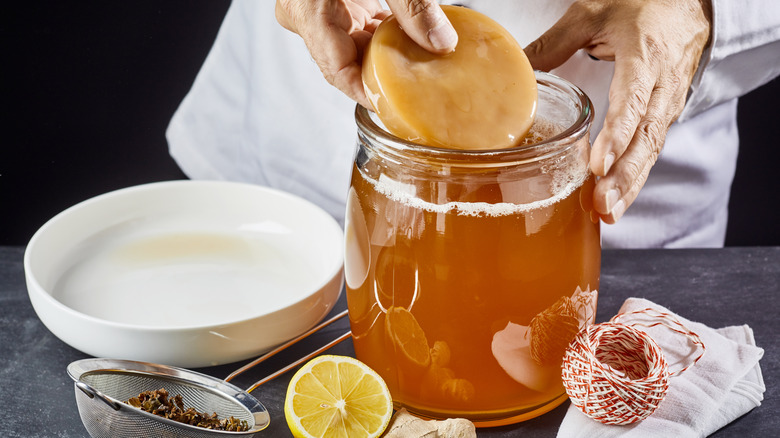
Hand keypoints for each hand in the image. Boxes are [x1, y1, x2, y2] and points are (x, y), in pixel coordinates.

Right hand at [275, 0, 457, 108]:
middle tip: (423, 87)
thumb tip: (442, 44)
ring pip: (351, 48)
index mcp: (308, 11)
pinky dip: (381, 35)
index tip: (404, 108)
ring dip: (386, 54)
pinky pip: (352, 29)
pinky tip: (408, 38)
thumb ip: (413, 6)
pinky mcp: (326, 2)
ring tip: (422, 63)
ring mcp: (313, 10)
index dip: (371, 93)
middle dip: (385, 74)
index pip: (338, 73)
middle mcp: (303, 16)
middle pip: (346, 63)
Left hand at [524, 0, 711, 223]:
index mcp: (644, 58)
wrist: (689, 4)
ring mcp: (666, 105)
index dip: (616, 136)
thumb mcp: (593, 13)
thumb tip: (518, 69)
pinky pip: (650, 151)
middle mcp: (661, 87)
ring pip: (650, 151)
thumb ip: (555, 42)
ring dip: (629, 185)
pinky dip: (634, 178)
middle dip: (623, 176)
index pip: (632, 102)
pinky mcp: (663, 116)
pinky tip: (615, 203)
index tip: (598, 165)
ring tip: (606, 215)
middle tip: (601, 205)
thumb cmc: (641, 7)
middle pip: (645, 139)